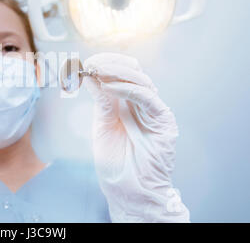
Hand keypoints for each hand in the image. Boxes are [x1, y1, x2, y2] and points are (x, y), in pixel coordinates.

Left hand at [84, 53, 188, 221]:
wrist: (128, 190)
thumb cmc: (114, 162)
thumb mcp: (101, 126)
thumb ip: (100, 102)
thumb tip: (91, 77)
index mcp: (126, 104)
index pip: (121, 75)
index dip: (107, 64)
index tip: (88, 61)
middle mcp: (141, 104)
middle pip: (133, 72)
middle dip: (112, 64)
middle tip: (93, 63)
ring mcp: (153, 111)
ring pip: (141, 81)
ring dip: (118, 72)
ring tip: (99, 70)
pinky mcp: (163, 120)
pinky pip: (147, 98)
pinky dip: (128, 89)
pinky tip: (111, 88)